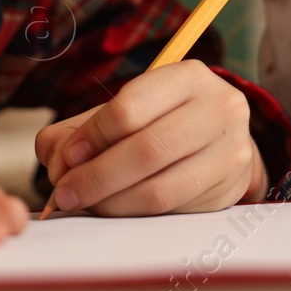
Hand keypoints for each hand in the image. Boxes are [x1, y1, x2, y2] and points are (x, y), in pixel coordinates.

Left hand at [34, 60, 267, 215]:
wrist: (219, 138)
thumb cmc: (161, 120)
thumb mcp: (124, 109)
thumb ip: (79, 130)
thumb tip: (59, 165)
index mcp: (188, 76)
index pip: (130, 108)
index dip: (91, 137)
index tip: (68, 157)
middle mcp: (219, 109)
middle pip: (146, 151)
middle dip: (95, 177)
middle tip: (65, 193)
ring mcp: (231, 151)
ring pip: (159, 189)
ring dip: (110, 203)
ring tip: (84, 203)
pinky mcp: (229, 189)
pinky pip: (172, 211)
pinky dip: (133, 214)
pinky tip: (114, 209)